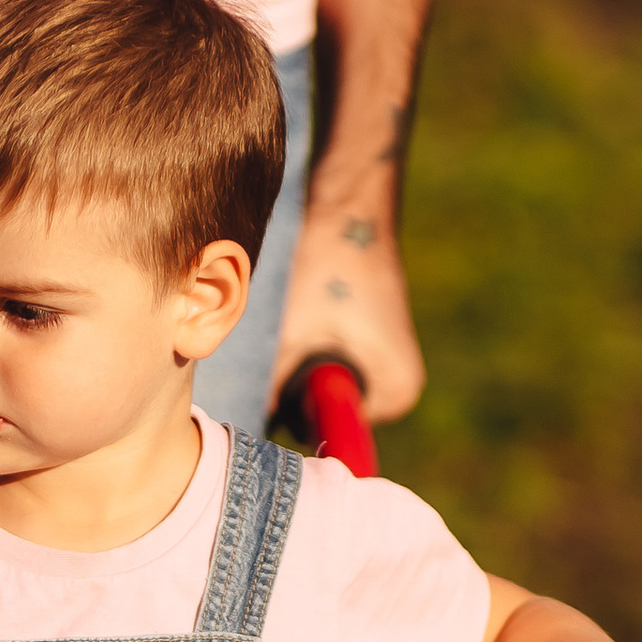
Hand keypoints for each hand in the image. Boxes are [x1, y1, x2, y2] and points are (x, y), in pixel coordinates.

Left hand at [274, 192, 427, 425]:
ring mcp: (384, 364)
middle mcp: (397, 388)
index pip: (327, 436)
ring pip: (318, 387)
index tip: (277, 375)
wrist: (347, 205)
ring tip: (289, 324)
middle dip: (291, 389)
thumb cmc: (323, 265)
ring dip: (293, 368)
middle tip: (279, 342)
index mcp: (393, 395)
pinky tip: (297, 315)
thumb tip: (245, 429)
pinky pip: (324, 364)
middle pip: (323, 415)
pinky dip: (302, 348)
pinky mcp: (368, 342)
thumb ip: (270, 393)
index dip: (293, 413)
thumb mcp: (288, 338)